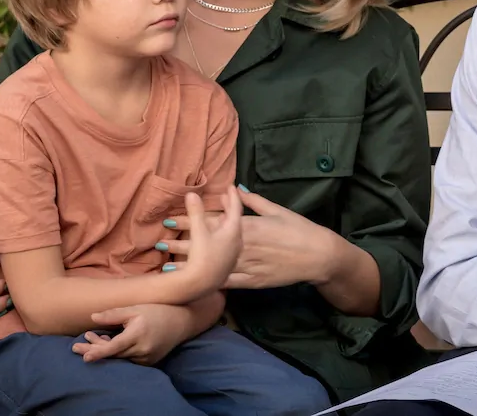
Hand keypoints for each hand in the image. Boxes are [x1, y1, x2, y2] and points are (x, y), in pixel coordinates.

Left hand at [71, 304, 187, 364]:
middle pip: (113, 354)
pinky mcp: (149, 361)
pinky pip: (129, 359)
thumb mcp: (135, 308)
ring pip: (120, 357)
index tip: (85, 357)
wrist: (182, 321)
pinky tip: (108, 343)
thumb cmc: (157, 310)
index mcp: (138, 334)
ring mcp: (146, 358)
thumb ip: (114, 314)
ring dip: (104, 349)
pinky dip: (118, 352)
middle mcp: (142, 349)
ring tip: (90, 339)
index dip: (99, 351)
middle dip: (94, 349)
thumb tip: (92, 318)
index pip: (114, 346)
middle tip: (75, 347)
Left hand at [163, 188, 338, 288]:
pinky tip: (194, 286)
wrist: (316, 256)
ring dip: (190, 267)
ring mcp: (247, 265)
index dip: (190, 221)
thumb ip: (253, 201)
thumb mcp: (277, 210)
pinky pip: (227, 283)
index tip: (170, 220)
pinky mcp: (253, 281)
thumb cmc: (299, 229)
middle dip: (181, 243)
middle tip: (159, 243)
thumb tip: (236, 189)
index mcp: (247, 225)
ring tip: (167, 269)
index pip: (212, 222)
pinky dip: (209, 283)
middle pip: (207, 244)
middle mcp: (243, 245)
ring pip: (211, 265)